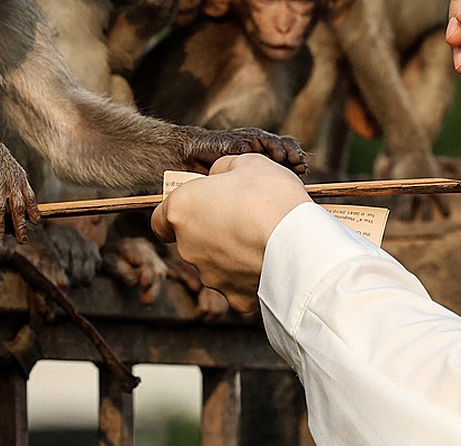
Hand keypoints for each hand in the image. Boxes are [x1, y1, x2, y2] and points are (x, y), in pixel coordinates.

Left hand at [151, 154, 309, 312]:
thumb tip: (218, 177)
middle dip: (211, 230)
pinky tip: (272, 263)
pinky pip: (240, 286)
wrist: (300, 243)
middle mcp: (187, 247)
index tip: (199, 207)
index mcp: (181, 210)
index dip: (178, 212)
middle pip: (191, 240)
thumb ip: (223, 169)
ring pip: (216, 263)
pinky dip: (252, 276)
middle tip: (243, 217)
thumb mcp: (246, 163)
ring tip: (263, 238)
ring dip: (232, 253)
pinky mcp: (235, 298)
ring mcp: (210, 275)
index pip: (160, 218)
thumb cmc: (269, 196)